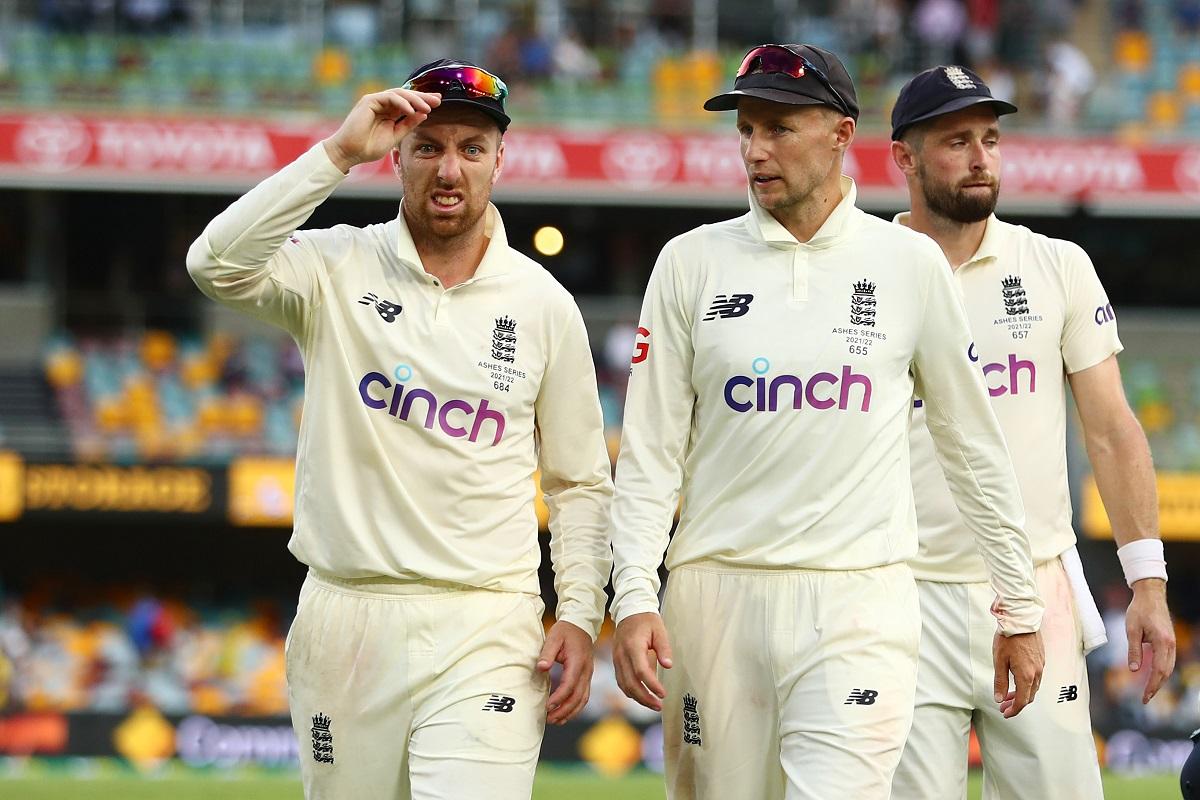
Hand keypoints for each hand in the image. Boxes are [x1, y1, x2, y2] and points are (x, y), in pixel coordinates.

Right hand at [322, 88, 442, 172]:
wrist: (349, 152)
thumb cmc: (368, 147)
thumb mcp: (395, 136)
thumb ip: (407, 124)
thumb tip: (423, 114)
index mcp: (389, 113)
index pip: (409, 103)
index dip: (423, 102)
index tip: (438, 103)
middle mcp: (383, 104)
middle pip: (406, 95)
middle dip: (423, 96)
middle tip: (439, 99)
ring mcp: (376, 101)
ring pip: (399, 94)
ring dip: (415, 99)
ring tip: (428, 107)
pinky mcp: (369, 100)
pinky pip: (390, 97)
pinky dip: (402, 102)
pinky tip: (412, 109)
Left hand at [536, 620, 593, 724]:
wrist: (580, 624)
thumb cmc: (566, 631)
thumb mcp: (554, 637)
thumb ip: (547, 653)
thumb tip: (541, 667)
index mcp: (578, 662)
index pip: (570, 685)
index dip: (559, 698)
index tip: (548, 706)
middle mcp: (586, 671)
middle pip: (578, 696)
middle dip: (564, 710)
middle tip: (549, 719)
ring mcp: (588, 674)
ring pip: (583, 699)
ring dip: (570, 712)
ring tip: (556, 721)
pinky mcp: (586, 677)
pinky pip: (583, 696)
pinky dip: (575, 707)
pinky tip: (565, 714)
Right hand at [612, 612, 672, 711]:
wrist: (629, 610)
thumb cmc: (646, 620)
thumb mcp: (659, 630)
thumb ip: (664, 648)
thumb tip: (668, 665)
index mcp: (633, 646)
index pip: (641, 671)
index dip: (652, 685)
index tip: (663, 694)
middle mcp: (622, 654)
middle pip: (631, 683)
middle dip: (645, 698)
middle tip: (659, 705)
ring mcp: (617, 659)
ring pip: (624, 685)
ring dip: (638, 698)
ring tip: (653, 704)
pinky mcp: (616, 661)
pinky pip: (621, 681)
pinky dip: (630, 691)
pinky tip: (641, 696)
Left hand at [993, 630, 1043, 717]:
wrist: (1022, 620)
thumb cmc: (1008, 639)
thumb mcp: (999, 661)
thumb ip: (1000, 681)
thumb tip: (999, 699)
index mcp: (1026, 676)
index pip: (1022, 701)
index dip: (1014, 710)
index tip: (1005, 713)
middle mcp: (1037, 673)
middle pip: (1029, 696)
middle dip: (1017, 704)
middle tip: (1003, 706)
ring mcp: (1041, 666)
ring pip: (1033, 687)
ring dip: (1022, 694)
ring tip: (1008, 695)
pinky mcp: (1041, 659)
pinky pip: (1036, 678)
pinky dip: (1026, 684)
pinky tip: (1016, 680)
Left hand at [1126, 578, 1175, 702]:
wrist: (1150, 595)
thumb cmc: (1139, 610)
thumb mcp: (1131, 630)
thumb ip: (1134, 650)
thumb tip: (1134, 670)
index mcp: (1162, 642)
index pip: (1159, 671)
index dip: (1152, 686)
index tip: (1144, 697)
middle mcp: (1171, 644)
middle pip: (1166, 672)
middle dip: (1156, 686)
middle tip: (1145, 699)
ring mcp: (1172, 642)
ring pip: (1169, 667)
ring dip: (1160, 680)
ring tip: (1149, 690)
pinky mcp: (1169, 640)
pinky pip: (1168, 660)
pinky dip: (1162, 670)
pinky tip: (1154, 676)